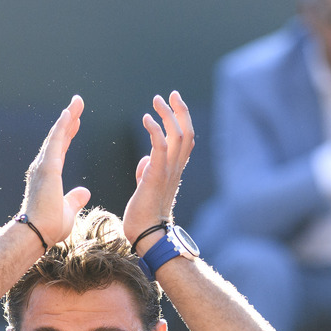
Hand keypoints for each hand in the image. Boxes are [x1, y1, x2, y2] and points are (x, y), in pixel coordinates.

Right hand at [17, 95, 91, 245]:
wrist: (36, 233)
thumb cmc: (48, 227)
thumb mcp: (67, 211)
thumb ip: (74, 199)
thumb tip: (84, 191)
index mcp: (48, 176)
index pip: (60, 149)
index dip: (69, 134)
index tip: (76, 121)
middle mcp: (43, 168)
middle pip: (58, 137)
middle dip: (69, 119)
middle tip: (77, 103)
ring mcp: (43, 166)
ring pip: (57, 135)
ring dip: (67, 118)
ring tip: (77, 102)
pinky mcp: (47, 167)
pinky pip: (55, 142)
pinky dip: (62, 127)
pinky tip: (68, 114)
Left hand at [123, 91, 194, 251]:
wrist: (146, 235)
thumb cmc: (144, 216)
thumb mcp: (147, 188)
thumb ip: (148, 171)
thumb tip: (145, 160)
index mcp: (175, 170)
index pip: (184, 139)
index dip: (181, 118)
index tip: (173, 102)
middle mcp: (176, 168)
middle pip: (186, 132)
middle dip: (179, 110)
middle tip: (169, 94)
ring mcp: (169, 171)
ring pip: (177, 135)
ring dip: (168, 115)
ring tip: (157, 100)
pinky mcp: (157, 175)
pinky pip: (160, 146)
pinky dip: (155, 129)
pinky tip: (146, 118)